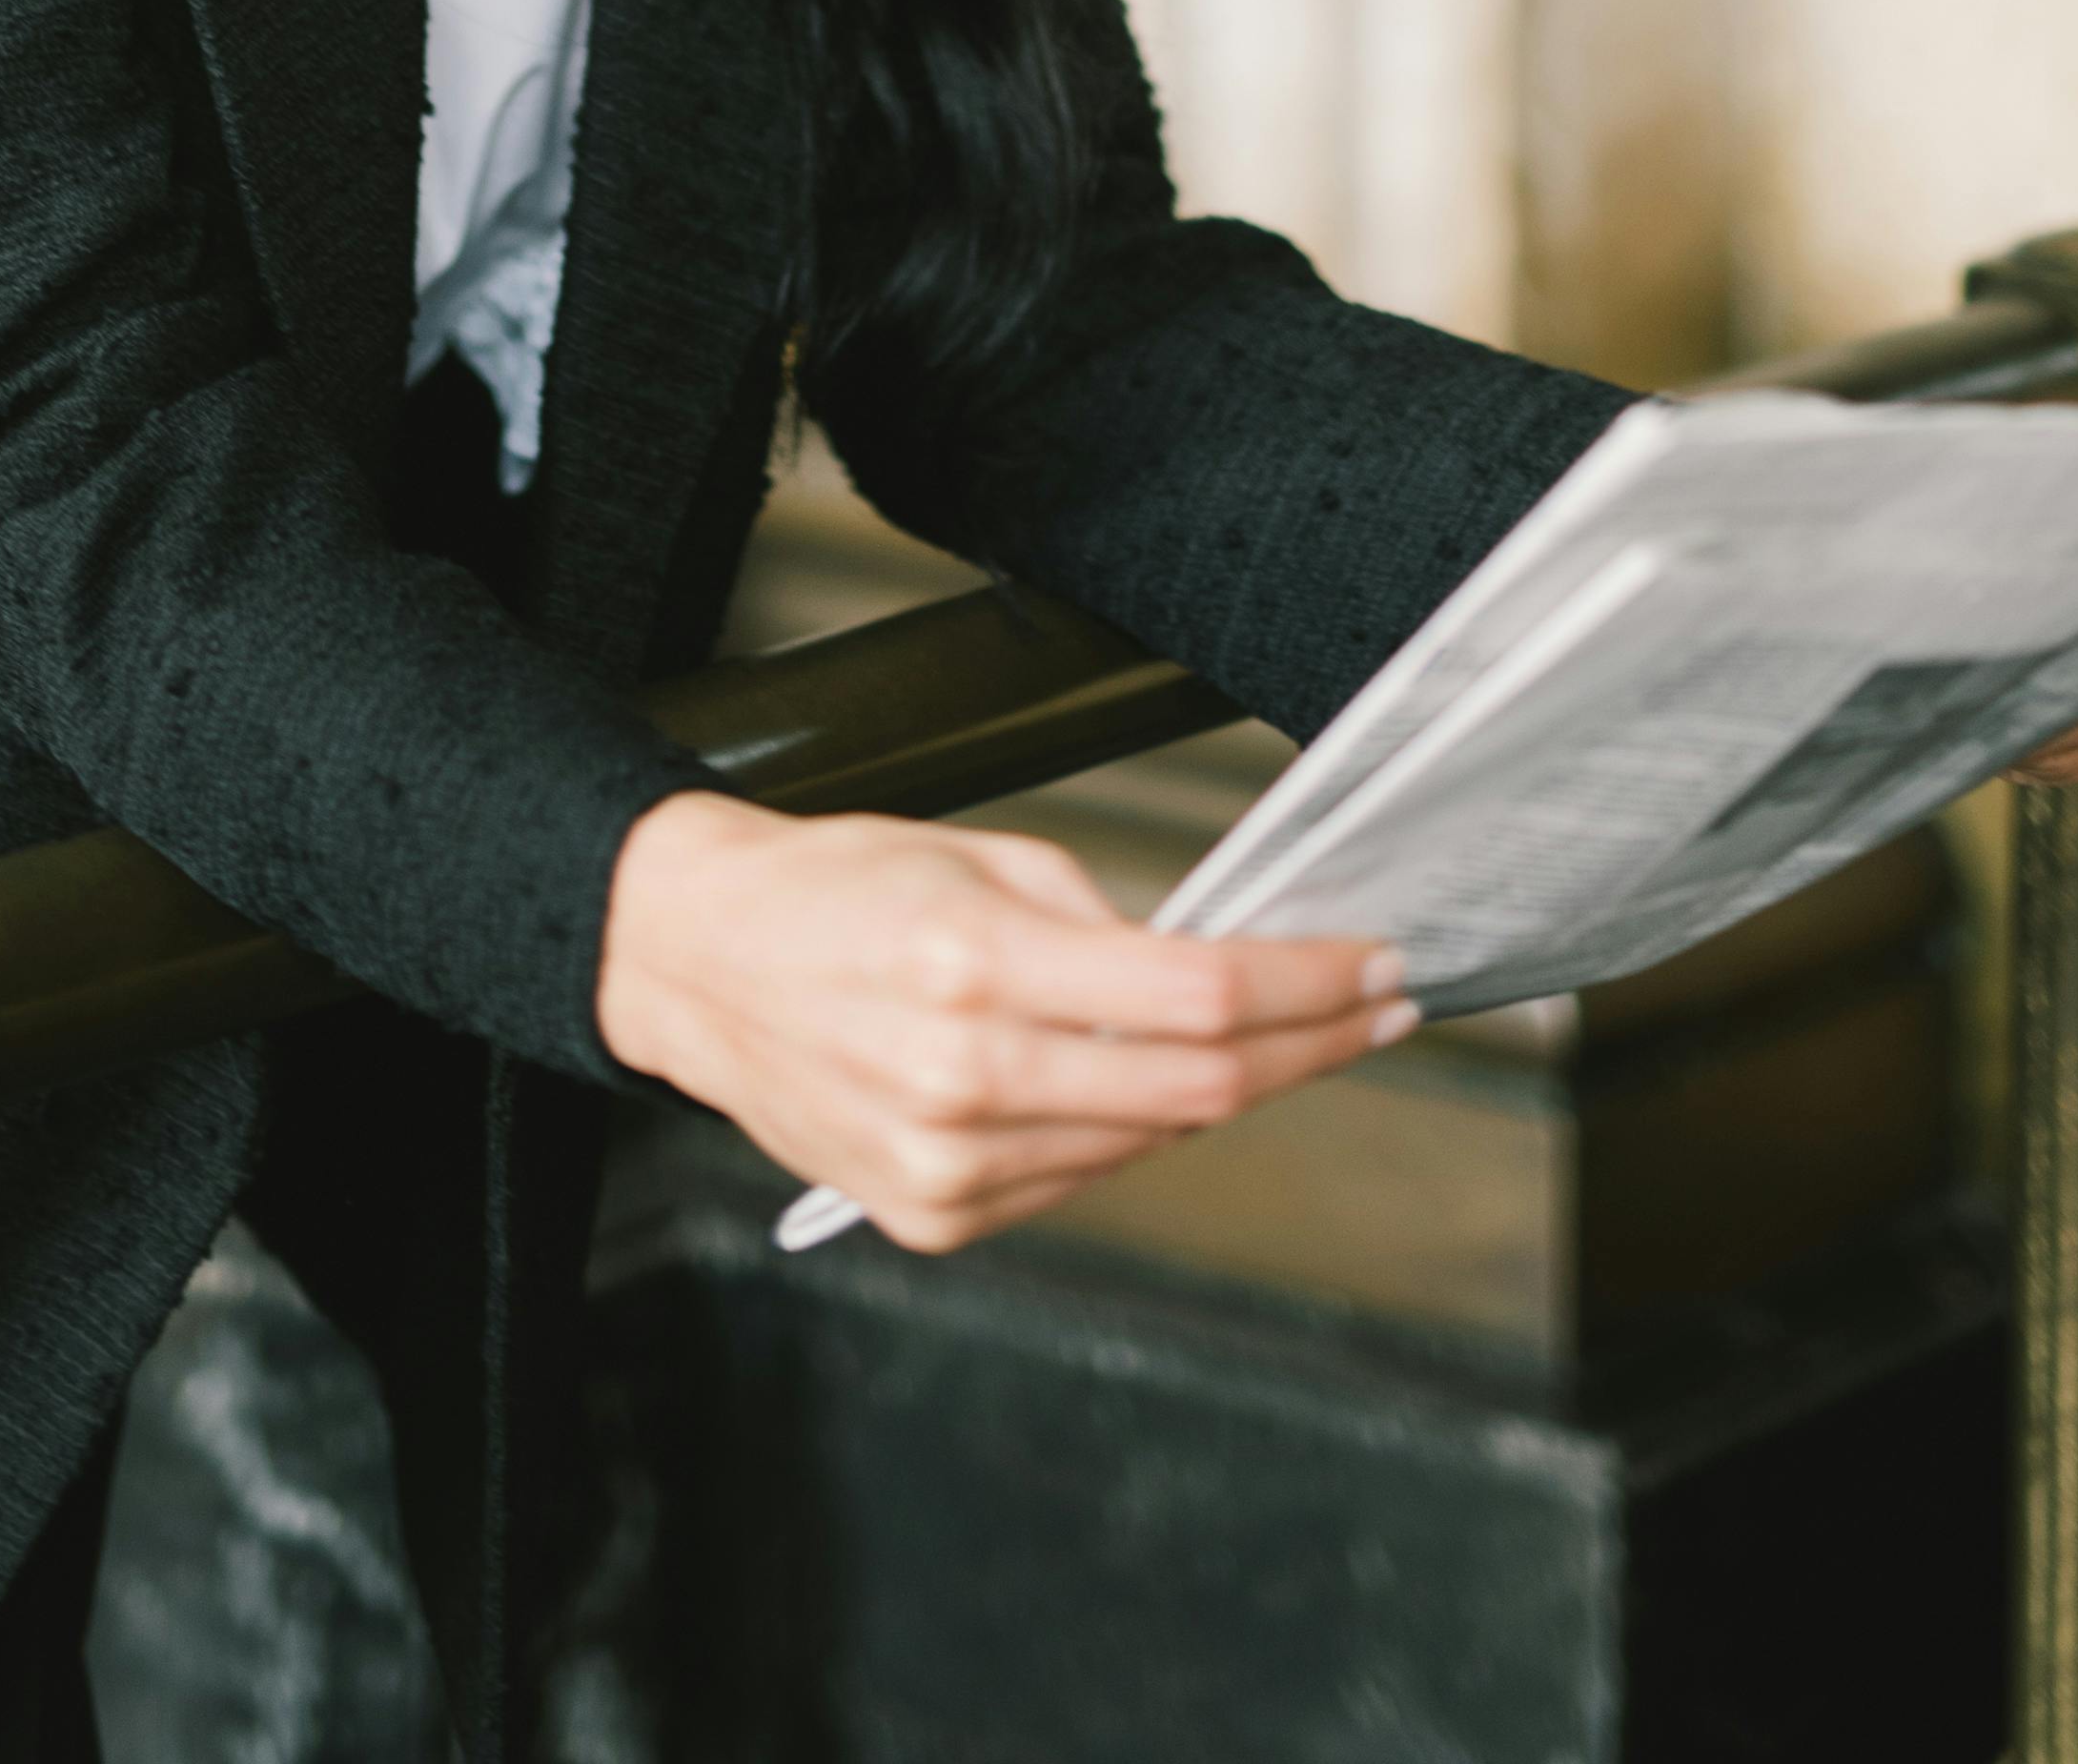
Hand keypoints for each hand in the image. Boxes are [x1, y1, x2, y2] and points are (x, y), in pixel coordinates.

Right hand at [596, 791, 1413, 1255]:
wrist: (702, 963)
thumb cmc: (836, 890)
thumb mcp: (979, 857)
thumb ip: (1102, 921)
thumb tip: (1217, 973)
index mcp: (977, 963)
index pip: (1197, 995)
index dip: (1307, 987)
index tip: (1375, 969)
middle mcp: (963, 1077)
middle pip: (1198, 1089)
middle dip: (1308, 1048)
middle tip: (1370, 1012)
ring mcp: (946, 1166)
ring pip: (1146, 1144)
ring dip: (1219, 1094)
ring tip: (1252, 1038)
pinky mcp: (931, 1219)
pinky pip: (1074, 1182)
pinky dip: (1120, 1132)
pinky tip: (1118, 1083)